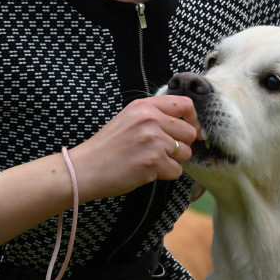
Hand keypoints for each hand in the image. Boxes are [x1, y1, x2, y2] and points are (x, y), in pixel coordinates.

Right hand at [69, 95, 199, 201]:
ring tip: (151, 161)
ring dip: (173, 161)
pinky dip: (166, 175)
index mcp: (144, 106)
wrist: (86, 168)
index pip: (186, 105)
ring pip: (185, 153)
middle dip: (182, 145)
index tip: (189, 132)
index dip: (193, 120)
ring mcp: (152, 140)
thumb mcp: (129, 118)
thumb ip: (155, 116)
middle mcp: (150, 119)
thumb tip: (190, 125)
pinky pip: (177, 171)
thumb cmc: (108, 146)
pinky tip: (147, 172)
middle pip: (189, 132)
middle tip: (163, 152)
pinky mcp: (153, 161)